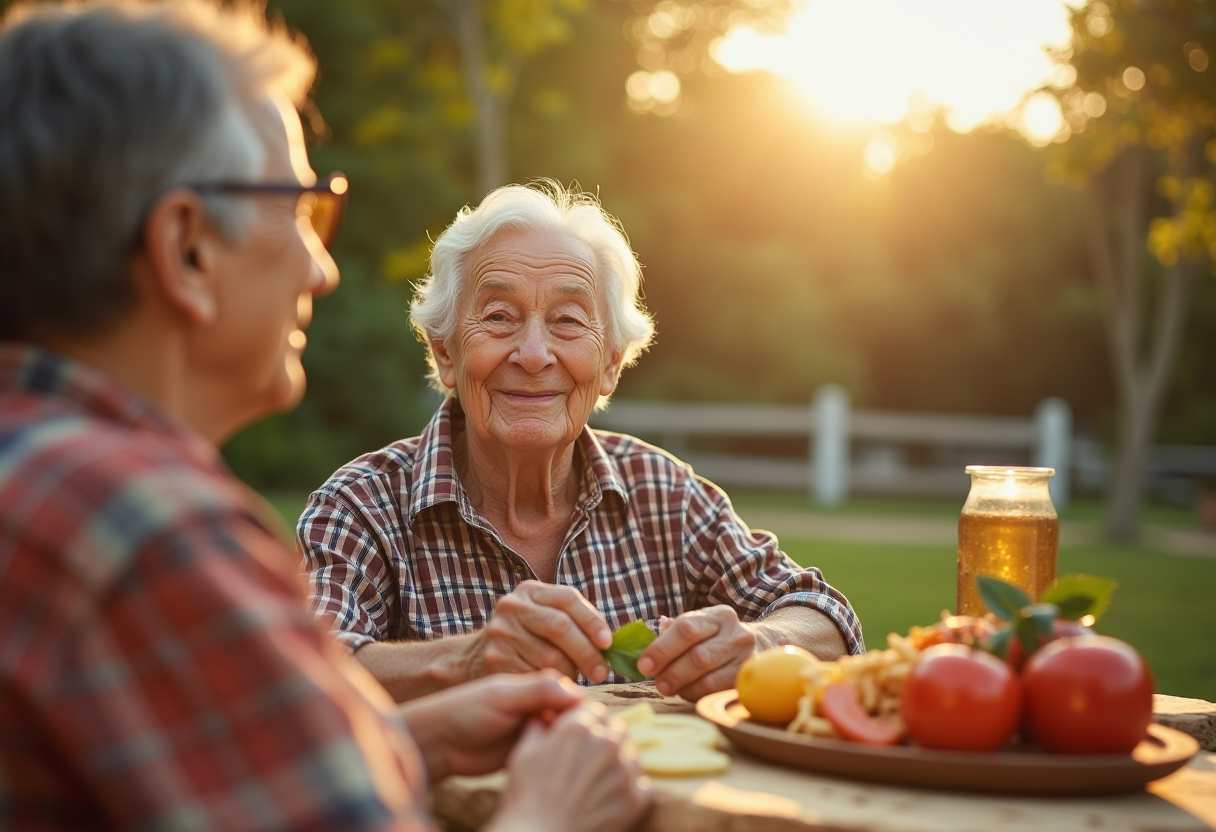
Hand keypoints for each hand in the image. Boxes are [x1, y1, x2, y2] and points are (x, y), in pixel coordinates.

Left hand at [400, 670, 583, 780]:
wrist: (438, 742)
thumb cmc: (465, 710)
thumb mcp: (502, 695)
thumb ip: (538, 690)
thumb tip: (577, 692)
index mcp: (536, 688)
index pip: (574, 696)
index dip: (585, 710)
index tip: (593, 725)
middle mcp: (539, 708)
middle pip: (573, 719)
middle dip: (580, 732)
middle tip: (581, 748)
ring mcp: (534, 731)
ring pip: (565, 740)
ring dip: (570, 749)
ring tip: (570, 761)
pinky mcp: (528, 753)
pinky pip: (551, 758)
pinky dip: (557, 763)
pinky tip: (557, 770)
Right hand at [470, 580, 612, 683]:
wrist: (472, 659)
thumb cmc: (524, 639)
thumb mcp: (542, 617)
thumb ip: (573, 620)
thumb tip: (613, 643)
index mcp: (530, 590)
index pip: (568, 598)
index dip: (592, 621)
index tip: (608, 643)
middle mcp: (513, 606)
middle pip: (560, 626)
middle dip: (587, 652)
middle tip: (603, 673)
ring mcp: (501, 632)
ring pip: (551, 657)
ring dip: (571, 672)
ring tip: (576, 679)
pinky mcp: (495, 660)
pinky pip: (536, 676)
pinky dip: (551, 684)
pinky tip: (555, 687)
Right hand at [487, 704, 650, 831]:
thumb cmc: (526, 796)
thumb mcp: (522, 752)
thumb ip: (538, 726)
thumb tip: (544, 715)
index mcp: (578, 727)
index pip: (594, 709)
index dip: (585, 721)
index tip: (579, 735)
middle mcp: (605, 743)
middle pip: (615, 727)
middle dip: (604, 738)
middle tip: (587, 758)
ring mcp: (623, 771)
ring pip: (631, 753)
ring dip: (618, 761)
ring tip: (597, 779)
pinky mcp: (635, 798)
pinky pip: (643, 783)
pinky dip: (631, 788)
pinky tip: (611, 795)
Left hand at [636, 606, 755, 699]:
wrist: (758, 646)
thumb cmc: (716, 637)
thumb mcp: (699, 625)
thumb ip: (673, 632)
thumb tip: (649, 643)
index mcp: (718, 615)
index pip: (686, 628)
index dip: (661, 649)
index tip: (644, 665)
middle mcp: (736, 633)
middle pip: (697, 657)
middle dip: (671, 672)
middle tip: (657, 682)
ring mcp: (745, 658)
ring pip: (707, 678)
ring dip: (682, 686)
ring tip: (668, 688)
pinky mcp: (747, 680)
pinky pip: (716, 692)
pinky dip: (695, 694)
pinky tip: (687, 691)